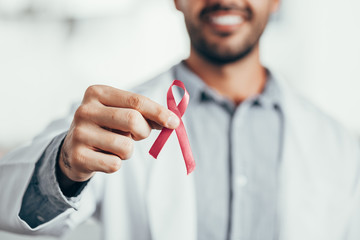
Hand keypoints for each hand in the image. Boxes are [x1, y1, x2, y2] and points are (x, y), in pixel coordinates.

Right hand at [59, 85, 179, 182]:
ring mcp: (79, 133)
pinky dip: (115, 164)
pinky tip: (103, 157)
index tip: (175, 122)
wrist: (73, 150)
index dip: (159, 112)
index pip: (136, 101)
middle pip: (133, 120)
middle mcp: (85, 110)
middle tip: (138, 135)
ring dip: (128, 151)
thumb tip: (172, 120)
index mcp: (98, 93)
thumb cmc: (106, 128)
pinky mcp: (78, 156)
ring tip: (114, 146)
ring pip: (126, 146)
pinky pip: (114, 164)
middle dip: (143, 131)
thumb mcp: (122, 114)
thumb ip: (145, 114)